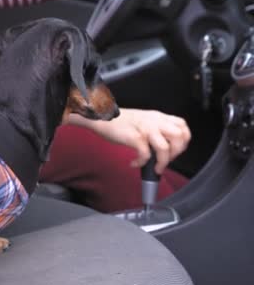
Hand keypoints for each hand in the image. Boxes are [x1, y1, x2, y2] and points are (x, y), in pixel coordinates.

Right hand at [70, 109, 191, 173]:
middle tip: (165, 160)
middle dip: (176, 153)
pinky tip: (135, 163)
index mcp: (158, 117)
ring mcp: (145, 129)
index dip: (183, 142)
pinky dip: (142, 163)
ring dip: (162, 162)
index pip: (183, 127)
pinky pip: (145, 154)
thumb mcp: (143, 121)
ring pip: (165, 147)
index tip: (175, 151)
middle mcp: (154, 121)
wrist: (101, 117)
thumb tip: (164, 148)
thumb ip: (156, 130)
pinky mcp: (134, 137)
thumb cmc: (119, 122)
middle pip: (179, 136)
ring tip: (155, 167)